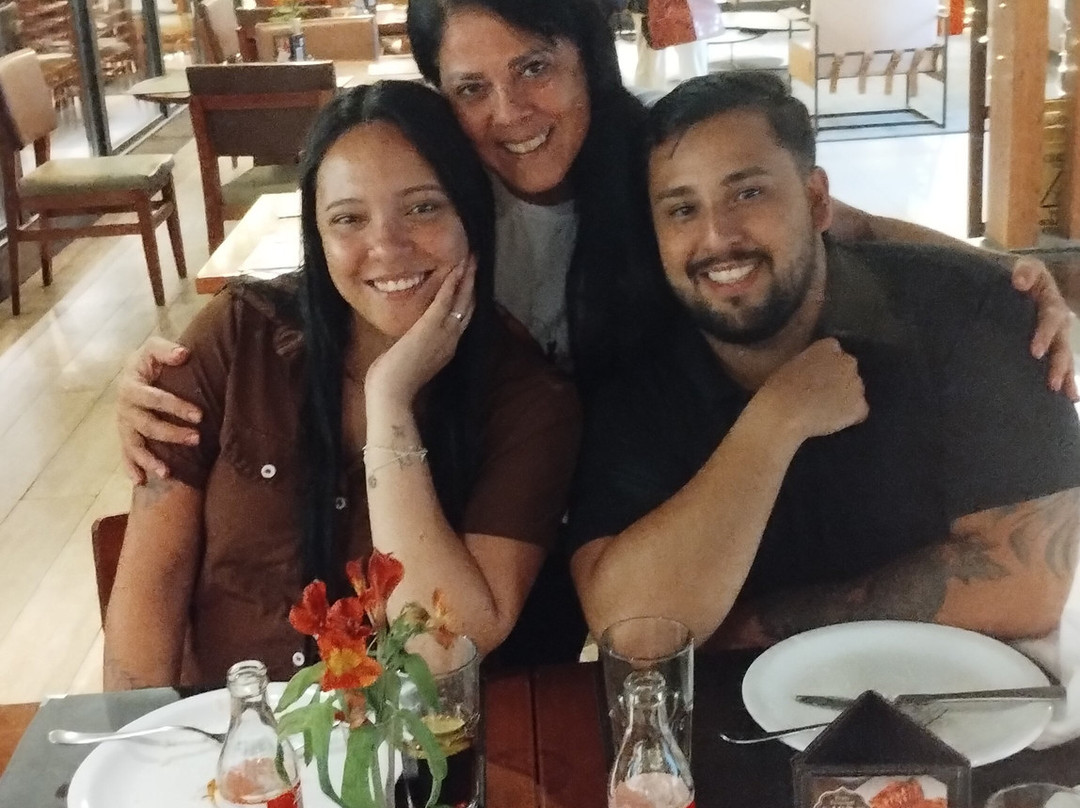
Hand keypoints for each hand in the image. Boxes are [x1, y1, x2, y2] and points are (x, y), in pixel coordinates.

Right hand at [117, 337, 201, 483]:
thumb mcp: (154, 349)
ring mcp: (124, 424)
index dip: (176, 406)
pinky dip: (131, 468)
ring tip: (168, 472)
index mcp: (131, 386)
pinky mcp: (125, 436)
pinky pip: (125, 455)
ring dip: (150, 459)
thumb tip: (184, 354)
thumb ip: (166, 350)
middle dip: (172, 434)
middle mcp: (124, 408)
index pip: (154, 398)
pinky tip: (141, 481)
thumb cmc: (151, 361)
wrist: (136, 372)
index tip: (200, 415)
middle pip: (147, 425)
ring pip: (135, 445)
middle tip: (197, 439)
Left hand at [365, 258, 475, 406]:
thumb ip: (416, 345)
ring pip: (461, 300)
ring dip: (467, 278)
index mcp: (446, 348)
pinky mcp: (429, 328)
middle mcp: (451, 340)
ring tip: (471, 258)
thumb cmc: (393, 382)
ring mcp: (442, 334)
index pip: (461, 318)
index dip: (467, 298)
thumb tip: (411, 337)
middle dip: (472, 284)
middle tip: (476, 262)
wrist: (391, 394)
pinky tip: (455, 268)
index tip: (469, 281)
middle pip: (467, 307)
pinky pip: (444, 301)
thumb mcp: (409, 359)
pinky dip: (451, 283)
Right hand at [757, 337, 868, 439]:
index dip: (823, 364)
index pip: (833, 350)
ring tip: (825, 408)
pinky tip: (833, 420)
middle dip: (838, 377)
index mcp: (829, 346)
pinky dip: (850, 416)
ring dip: (844, 396)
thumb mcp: (791, 362)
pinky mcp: (860, 407)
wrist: (784, 412)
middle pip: (847, 368)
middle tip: (819, 392)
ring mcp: (857, 384)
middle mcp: (848, 360)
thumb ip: (809, 361)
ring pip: (854, 389)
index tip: (813, 374)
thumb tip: (815, 369)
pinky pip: (859, 411)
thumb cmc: (778, 387)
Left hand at [1011, 256, 1077, 400]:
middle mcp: (1058, 318)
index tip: (1035, 352)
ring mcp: (1056, 332)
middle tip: (1051, 381)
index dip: (1045, 334)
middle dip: (1058, 362)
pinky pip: (1061, 362)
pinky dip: (1066, 380)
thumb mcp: (1023, 268)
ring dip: (1065, 375)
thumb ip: (1024, 271)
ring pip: (1065, 355)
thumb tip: (1020, 282)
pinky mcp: (1051, 344)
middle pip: (1062, 342)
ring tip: (1065, 394)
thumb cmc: (1016, 275)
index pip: (1051, 317)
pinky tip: (1069, 398)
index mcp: (1050, 300)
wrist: (1011, 283)